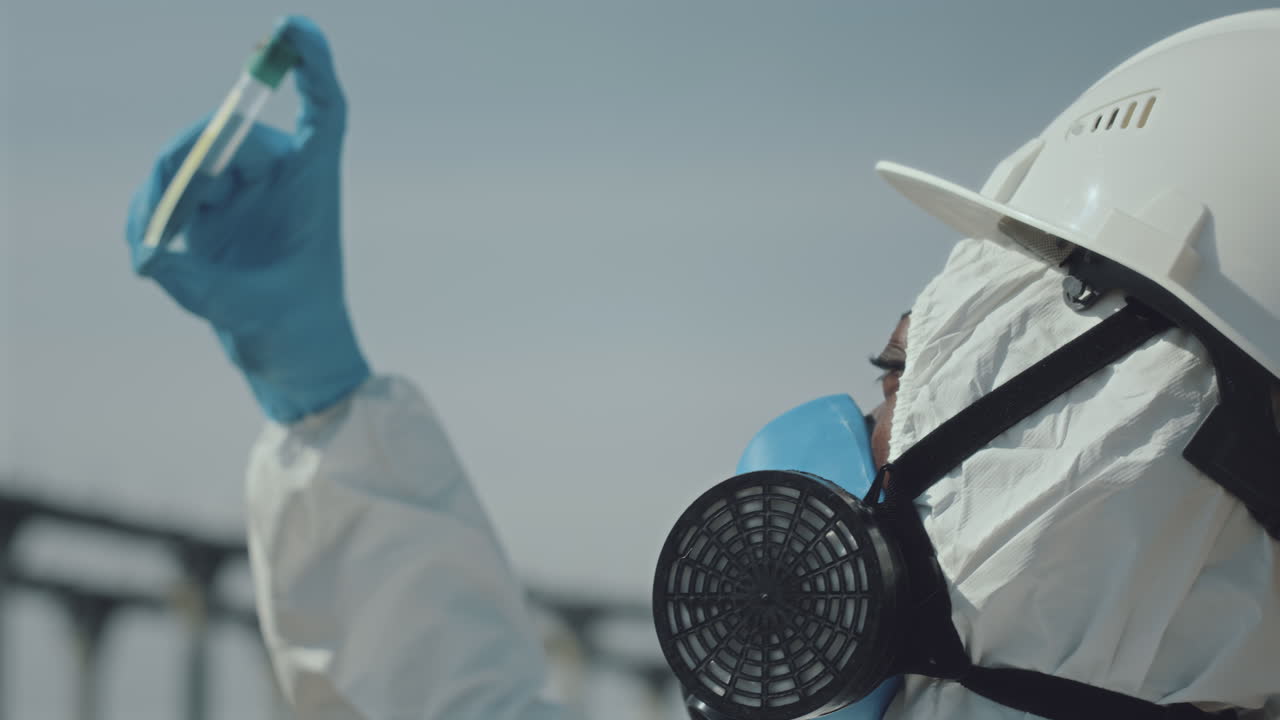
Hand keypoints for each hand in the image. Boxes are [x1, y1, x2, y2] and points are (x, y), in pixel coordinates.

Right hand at [125, 16, 368, 422]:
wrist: (295, 367)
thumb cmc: (297, 337)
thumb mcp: (248, 314)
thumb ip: (197, 287)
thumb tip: (147, 257)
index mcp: (315, 186)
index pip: (325, 108)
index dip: (312, 64)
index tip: (293, 27)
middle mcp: (284, 178)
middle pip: (227, 136)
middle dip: (182, 169)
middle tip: (153, 222)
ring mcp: (246, 191)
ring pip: (191, 162)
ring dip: (160, 196)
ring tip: (146, 247)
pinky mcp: (214, 212)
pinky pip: (172, 191)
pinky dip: (151, 214)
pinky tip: (144, 249)